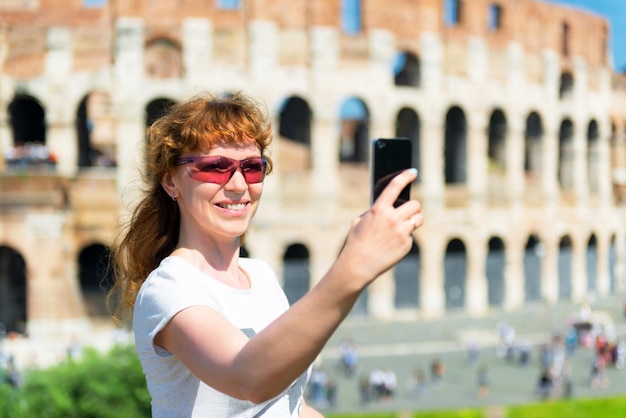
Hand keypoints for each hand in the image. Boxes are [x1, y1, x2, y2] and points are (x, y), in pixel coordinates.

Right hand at [339, 168, 422, 284]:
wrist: (358, 265)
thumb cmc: (356, 242)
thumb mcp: (359, 221)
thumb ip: (375, 212)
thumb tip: (388, 206)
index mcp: (378, 209)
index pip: (395, 186)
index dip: (406, 176)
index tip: (412, 172)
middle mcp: (392, 219)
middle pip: (415, 205)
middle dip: (412, 208)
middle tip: (407, 211)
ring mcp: (401, 232)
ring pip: (418, 219)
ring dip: (413, 220)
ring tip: (404, 226)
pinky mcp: (406, 244)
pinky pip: (411, 235)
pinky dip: (405, 237)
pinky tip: (394, 244)